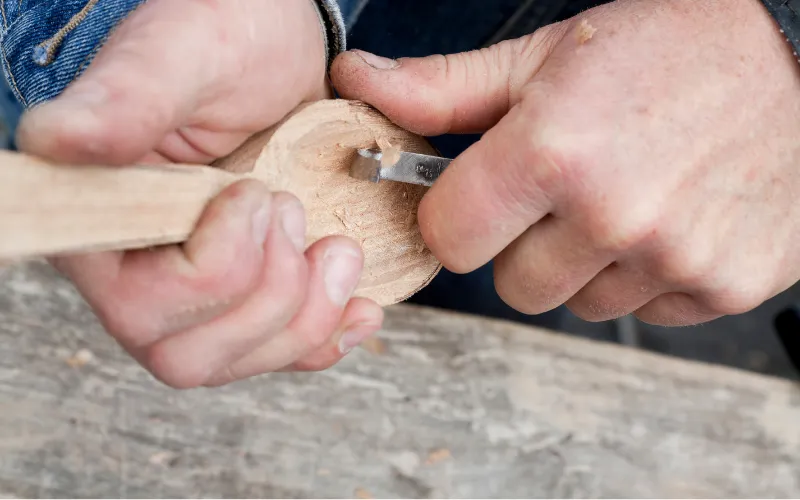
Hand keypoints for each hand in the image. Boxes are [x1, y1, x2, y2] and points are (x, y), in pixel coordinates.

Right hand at [16, 0, 382, 387]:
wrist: (277, 49)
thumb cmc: (221, 37)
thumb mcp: (181, 56)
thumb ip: (124, 102)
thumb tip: (51, 142)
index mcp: (104, 218)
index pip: (138, 303)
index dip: (212, 269)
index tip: (254, 192)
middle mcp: (139, 271)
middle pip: (187, 355)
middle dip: (270, 291)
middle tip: (294, 208)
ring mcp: (196, 295)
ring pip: (240, 360)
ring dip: (308, 314)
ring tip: (336, 245)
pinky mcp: (248, 297)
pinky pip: (282, 354)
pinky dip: (329, 338)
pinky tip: (360, 308)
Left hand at [331, 0, 799, 325]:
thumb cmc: (669, 47)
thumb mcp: (544, 55)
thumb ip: (441, 88)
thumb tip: (356, 81)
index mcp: (553, 152)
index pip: (448, 239)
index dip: (454, 217)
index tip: (474, 196)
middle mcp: (613, 215)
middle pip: (509, 285)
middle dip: (517, 244)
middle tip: (555, 193)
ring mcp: (672, 259)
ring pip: (574, 303)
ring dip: (580, 263)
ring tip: (617, 199)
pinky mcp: (721, 287)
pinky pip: (640, 311)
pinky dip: (640, 276)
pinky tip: (664, 220)